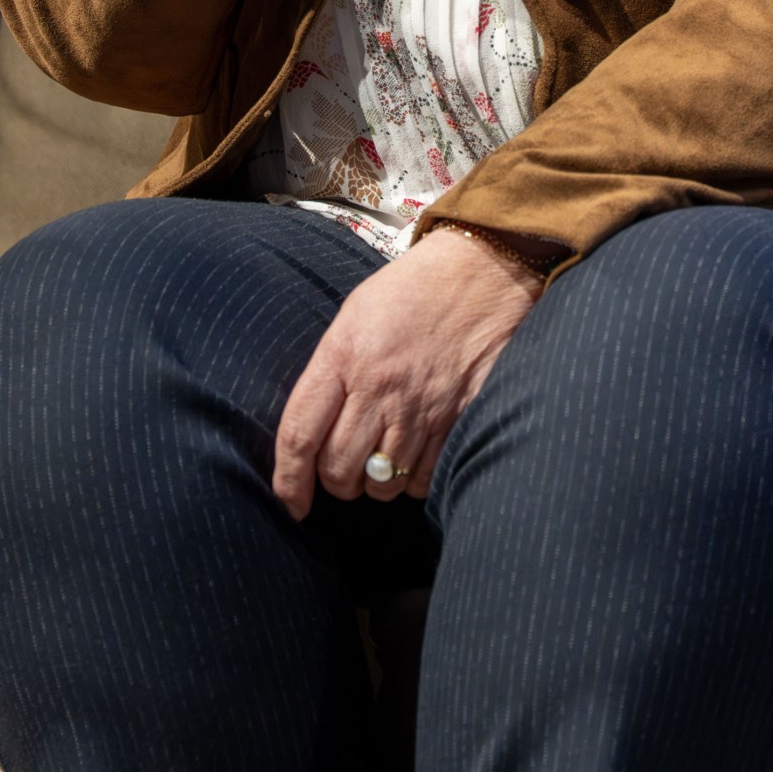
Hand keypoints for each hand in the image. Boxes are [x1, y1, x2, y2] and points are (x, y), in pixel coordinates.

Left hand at [273, 231, 539, 518]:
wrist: (483, 268)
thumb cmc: (413, 289)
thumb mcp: (355, 314)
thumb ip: (331, 370)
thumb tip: (313, 430)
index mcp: (345, 354)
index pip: (300, 435)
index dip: (289, 481)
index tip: (290, 503)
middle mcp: (380, 386)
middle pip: (339, 469)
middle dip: (336, 482)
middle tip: (343, 469)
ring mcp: (422, 406)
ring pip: (382, 482)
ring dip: (375, 483)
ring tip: (380, 459)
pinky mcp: (459, 418)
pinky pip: (424, 478)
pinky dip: (414, 479)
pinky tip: (415, 455)